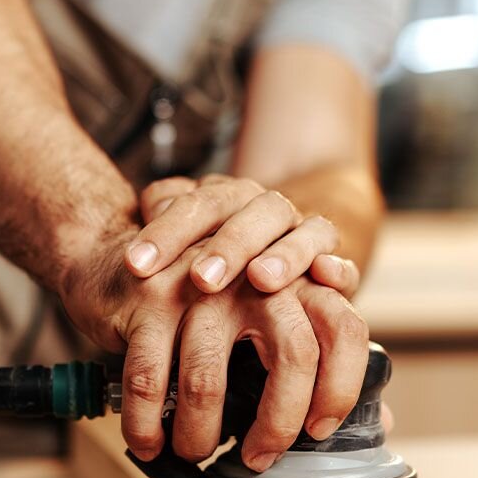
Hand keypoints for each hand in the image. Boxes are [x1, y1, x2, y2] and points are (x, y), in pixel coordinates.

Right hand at [62, 237, 369, 471]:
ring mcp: (201, 283)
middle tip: (258, 458)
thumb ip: (324, 355)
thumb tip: (382, 420)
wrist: (132, 249)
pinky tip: (149, 443)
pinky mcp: (150, 296)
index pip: (345, 329)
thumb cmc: (215, 298)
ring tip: (194, 453)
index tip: (317, 431)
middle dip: (276, 422)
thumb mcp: (275, 312)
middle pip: (292, 356)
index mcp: (302, 279)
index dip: (339, 388)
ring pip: (209, 378)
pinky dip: (147, 423)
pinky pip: (150, 377)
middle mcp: (259, 274)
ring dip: (200, 432)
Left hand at [123, 175, 361, 297]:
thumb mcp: (184, 236)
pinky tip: (326, 274)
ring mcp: (304, 234)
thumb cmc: (213, 250)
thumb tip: (134, 244)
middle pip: (250, 214)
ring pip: (301, 232)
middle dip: (227, 246)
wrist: (281, 240)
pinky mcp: (334, 266)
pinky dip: (338, 268)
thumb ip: (161, 226)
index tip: (136, 265)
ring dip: (284, 255)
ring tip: (262, 279)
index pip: (194, 204)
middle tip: (201, 279)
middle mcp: (266, 210)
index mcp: (224, 198)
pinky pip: (342, 263)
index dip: (166, 232)